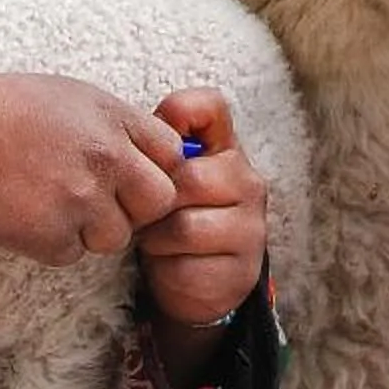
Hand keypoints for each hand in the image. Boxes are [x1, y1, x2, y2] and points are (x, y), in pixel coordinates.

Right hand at [0, 74, 182, 266]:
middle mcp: (107, 159)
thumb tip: (151, 150)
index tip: (135, 172)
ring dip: (93, 228)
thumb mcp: (72, 96)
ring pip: (118, 236)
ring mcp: (81, 200)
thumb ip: (116, 124)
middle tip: (104, 199)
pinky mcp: (53, 236)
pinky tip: (31, 214)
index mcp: (114, 119)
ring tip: (56, 202)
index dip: (157, 167)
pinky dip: (56, 242)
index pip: (172, 154)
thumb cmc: (5, 109)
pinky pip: (75, 252)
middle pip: (159, 201)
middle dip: (138, 206)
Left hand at [139, 85, 269, 332]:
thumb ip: (158, 149)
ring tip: (158, 240)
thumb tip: (137, 128)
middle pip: (188, 177)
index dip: (178, 113)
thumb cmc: (177, 218)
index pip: (210, 106)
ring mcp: (251, 229)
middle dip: (156, 201)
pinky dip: (168, 269)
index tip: (159, 143)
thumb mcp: (168, 179)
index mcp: (229, 151)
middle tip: (147, 213)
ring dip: (157, 239)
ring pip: (184, 227)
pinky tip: (172, 264)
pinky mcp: (241, 272)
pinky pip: (187, 267)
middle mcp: (249, 183)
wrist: (201, 282)